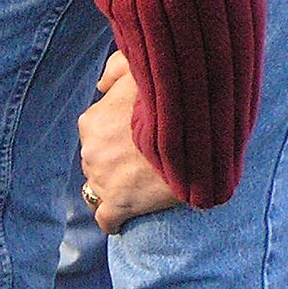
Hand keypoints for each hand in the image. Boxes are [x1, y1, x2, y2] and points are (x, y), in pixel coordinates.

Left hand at [78, 52, 184, 231]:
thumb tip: (100, 85)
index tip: (139, 138)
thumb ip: (116, 68)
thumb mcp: (140, 69)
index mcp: (92, 122)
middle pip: (98, 160)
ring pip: (98, 188)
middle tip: (146, 159)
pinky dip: (115, 220)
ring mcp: (102, 180)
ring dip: (116, 187)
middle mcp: (91, 151)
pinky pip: (106, 220)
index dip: (117, 135)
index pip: (95, 133)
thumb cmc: (171, 95)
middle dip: (116, 161)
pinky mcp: (119, 205)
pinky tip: (128, 217)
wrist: (197, 130)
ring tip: (142, 184)